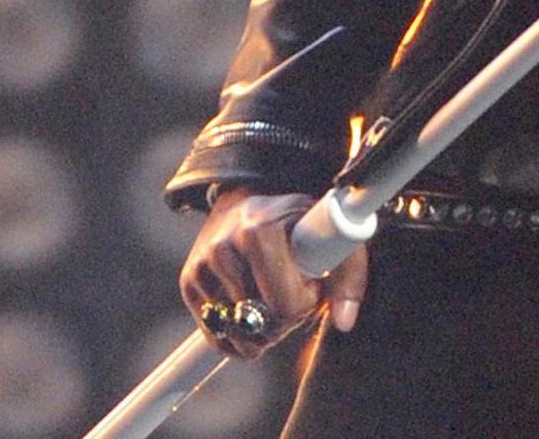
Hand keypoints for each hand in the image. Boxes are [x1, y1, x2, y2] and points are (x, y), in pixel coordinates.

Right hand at [178, 189, 368, 359]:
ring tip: (272, 296)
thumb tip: (345, 321)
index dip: (306, 301)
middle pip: (263, 323)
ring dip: (262, 329)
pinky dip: (238, 336)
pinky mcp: (188, 282)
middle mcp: (224, 247)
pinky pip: (216, 336)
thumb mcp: (332, 234)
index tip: (311, 281)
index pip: (287, 304)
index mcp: (260, 231)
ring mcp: (203, 266)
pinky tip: (251, 314)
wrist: (249, 202)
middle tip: (293, 293)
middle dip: (286, 319)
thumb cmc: (297, 224)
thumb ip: (349, 275)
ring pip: (239, 334)